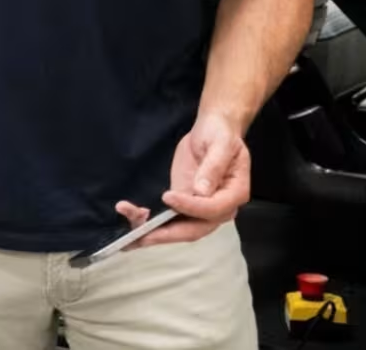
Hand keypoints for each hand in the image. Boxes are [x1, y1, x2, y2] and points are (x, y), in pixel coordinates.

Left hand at [114, 111, 249, 247]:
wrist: (212, 130)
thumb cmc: (220, 135)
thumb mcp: (221, 144)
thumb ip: (213, 167)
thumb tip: (202, 191)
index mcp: (234, 194)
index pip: (212, 209)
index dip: (190, 206)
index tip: (168, 196)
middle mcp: (219, 209)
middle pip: (195, 229)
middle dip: (167, 233)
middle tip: (142, 234)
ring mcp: (200, 209)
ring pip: (180, 229)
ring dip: (155, 232)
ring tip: (131, 233)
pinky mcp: (185, 204)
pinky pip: (170, 218)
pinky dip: (152, 222)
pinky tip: (135, 217)